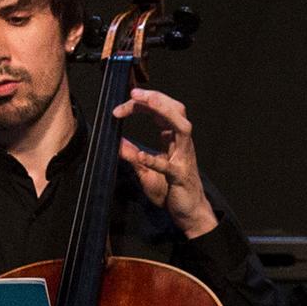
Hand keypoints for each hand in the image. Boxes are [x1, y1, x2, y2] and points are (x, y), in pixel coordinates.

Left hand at [114, 88, 210, 234]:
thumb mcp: (145, 171)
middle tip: (134, 92)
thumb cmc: (171, 190)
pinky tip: (140, 156)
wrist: (189, 213)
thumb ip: (133, 156)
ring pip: (182, 128)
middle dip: (156, 98)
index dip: (141, 105)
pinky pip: (168, 166)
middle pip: (175, 110)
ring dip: (164, 112)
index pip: (160, 112)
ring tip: (145, 103)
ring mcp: (184, 159)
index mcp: (173, 139)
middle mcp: (181, 144)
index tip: (120, 107)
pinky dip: (154, 160)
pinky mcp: (180, 177)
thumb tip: (117, 142)